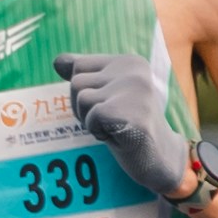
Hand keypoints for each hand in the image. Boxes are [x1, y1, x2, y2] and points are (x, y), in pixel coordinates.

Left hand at [63, 49, 194, 203]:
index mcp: (130, 62)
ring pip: (82, 99)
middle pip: (76, 83)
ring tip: (114, 126)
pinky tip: (118, 136)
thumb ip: (86, 75)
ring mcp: (135, 90)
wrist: (159, 157)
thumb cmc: (129, 124)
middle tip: (110, 120)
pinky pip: (92, 117)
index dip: (84, 92)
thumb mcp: (107, 94)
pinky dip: (98, 131)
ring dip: (90, 120)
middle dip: (84, 107)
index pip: (79, 66)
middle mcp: (134, 70)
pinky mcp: (131, 112)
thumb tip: (57, 61)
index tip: (107, 104)